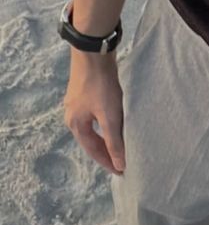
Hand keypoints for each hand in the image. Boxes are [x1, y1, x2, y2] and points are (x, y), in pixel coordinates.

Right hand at [64, 50, 125, 174]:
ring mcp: (76, 103)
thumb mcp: (110, 116)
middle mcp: (72, 116)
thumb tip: (119, 164)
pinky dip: (104, 125)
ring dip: (105, 138)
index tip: (121, 171)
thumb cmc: (100, 86)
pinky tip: (113, 124)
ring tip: (119, 146)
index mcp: (75, 124)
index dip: (107, 161)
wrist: (93, 53)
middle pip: (90, 140)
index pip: (92, 151)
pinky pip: (94, 117)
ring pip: (92, 128)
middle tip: (121, 161)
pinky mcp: (84, 93)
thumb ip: (114, 141)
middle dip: (105, 152)